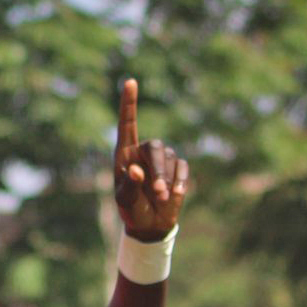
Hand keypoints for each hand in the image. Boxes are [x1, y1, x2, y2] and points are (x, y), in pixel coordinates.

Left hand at [112, 79, 188, 242]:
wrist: (149, 224)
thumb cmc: (131, 210)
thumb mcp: (125, 201)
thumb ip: (129, 186)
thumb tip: (136, 170)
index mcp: (125, 155)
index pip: (127, 124)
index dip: (129, 103)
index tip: (130, 82)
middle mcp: (143, 152)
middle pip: (155, 146)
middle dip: (158, 168)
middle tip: (157, 191)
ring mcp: (162, 159)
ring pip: (169, 158)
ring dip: (166, 179)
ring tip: (160, 198)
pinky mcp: (177, 169)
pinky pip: (182, 168)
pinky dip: (179, 182)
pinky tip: (174, 195)